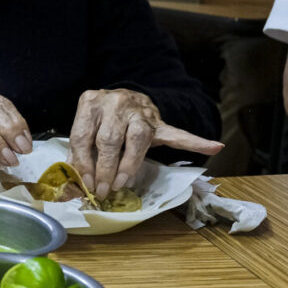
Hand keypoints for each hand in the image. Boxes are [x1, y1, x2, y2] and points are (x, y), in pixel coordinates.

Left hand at [67, 88, 222, 198]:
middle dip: (105, 169)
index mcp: (91, 103)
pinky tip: (214, 146)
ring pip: (136, 140)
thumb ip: (80, 151)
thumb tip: (73, 183)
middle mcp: (115, 102)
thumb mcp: (86, 128)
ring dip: (129, 165)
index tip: (87, 184)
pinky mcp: (159, 121)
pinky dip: (196, 142)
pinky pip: (178, 133)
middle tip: (104, 190)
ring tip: (124, 183)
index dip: (84, 163)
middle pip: (109, 140)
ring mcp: (140, 110)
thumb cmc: (102, 119)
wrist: (126, 97)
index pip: (83, 136)